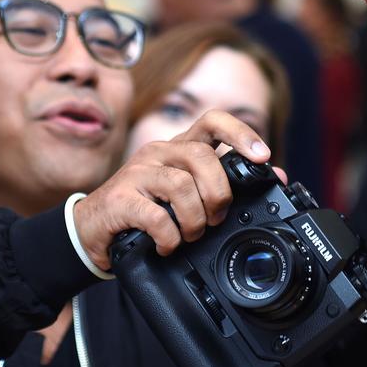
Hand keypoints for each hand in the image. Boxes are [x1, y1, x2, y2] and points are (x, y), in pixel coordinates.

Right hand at [72, 110, 270, 270]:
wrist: (92, 230)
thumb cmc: (144, 211)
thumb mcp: (186, 194)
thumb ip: (224, 183)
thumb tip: (275, 175)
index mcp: (177, 148)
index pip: (212, 121)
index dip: (240, 133)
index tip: (262, 156)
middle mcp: (158, 153)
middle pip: (201, 156)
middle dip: (218, 192)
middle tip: (216, 217)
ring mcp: (137, 173)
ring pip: (181, 185)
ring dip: (195, 219)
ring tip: (190, 235)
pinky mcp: (120, 199)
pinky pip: (158, 217)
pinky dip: (170, 237)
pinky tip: (167, 245)